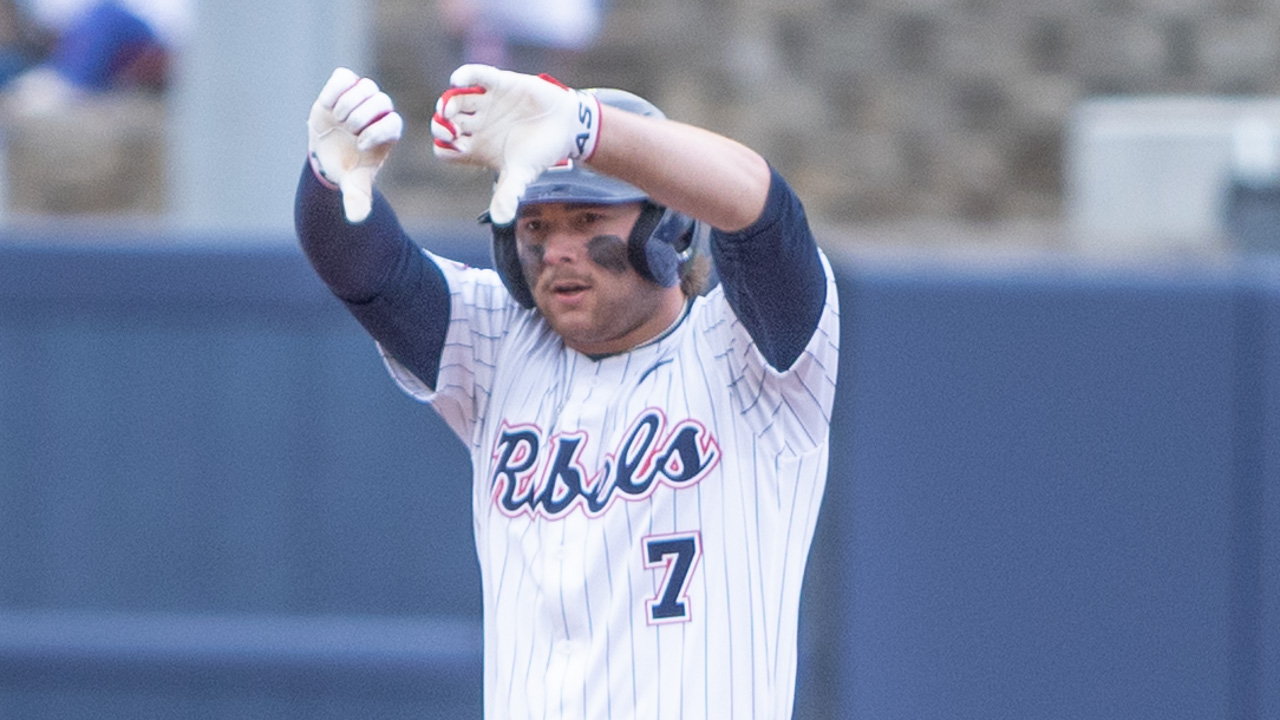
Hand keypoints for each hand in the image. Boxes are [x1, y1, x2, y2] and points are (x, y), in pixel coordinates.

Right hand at [307, 67, 403, 222]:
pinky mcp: (344, 86)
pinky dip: (334, 89)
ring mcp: (362, 97)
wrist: (328, 152)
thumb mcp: (353, 185)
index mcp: (389, 132)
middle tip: (346, 130)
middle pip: (380, 101)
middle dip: (359, 116)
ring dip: (347, 104)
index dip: (376, 132)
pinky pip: (344, 77)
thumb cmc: (348, 167)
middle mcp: (380, 112)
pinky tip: (327, 106)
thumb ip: (358, 199)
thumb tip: (356, 219)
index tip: (360, 146)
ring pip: (364, 86)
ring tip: (337, 120)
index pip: (393, 122)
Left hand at [431, 64, 600, 224]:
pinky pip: (475, 76)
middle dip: (441, 125)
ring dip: (448, 103)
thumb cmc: (541, 153)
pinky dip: (464, 76)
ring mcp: (485, 103)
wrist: (566, 128)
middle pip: (444, 123)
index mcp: (476, 146)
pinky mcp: (499, 84)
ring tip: (452, 110)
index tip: (455, 148)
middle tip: (450, 129)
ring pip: (454, 99)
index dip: (444, 147)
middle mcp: (475, 124)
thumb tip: (501, 220)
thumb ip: (509, 193)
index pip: (445, 148)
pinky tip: (457, 81)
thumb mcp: (523, 174)